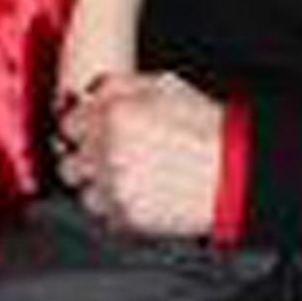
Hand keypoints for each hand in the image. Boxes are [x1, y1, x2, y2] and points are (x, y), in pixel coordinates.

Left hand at [57, 72, 222, 235]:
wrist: (233, 170)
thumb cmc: (205, 126)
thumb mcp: (164, 86)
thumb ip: (118, 85)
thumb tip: (90, 93)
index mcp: (113, 114)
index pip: (68, 125)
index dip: (81, 129)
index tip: (90, 133)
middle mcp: (107, 151)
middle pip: (69, 163)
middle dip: (85, 160)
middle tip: (106, 158)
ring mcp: (115, 187)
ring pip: (83, 192)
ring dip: (98, 187)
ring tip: (126, 179)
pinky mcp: (127, 215)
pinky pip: (104, 214)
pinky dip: (115, 206)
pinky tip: (138, 194)